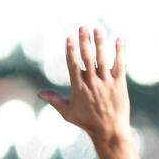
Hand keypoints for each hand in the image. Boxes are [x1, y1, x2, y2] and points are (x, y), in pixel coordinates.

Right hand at [38, 27, 129, 142]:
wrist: (110, 131)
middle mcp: (92, 83)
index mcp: (79, 88)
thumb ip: (54, 100)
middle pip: (87, 57)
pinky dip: (120, 52)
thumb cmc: (87, 123)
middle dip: (85, 41)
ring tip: (98, 29)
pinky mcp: (119, 84)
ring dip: (100, 42)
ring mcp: (107, 83)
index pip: (73, 64)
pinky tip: (119, 40)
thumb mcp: (68, 113)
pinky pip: (120, 65)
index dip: (71, 50)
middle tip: (83, 27)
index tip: (69, 37)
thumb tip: (39, 93)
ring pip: (103, 58)